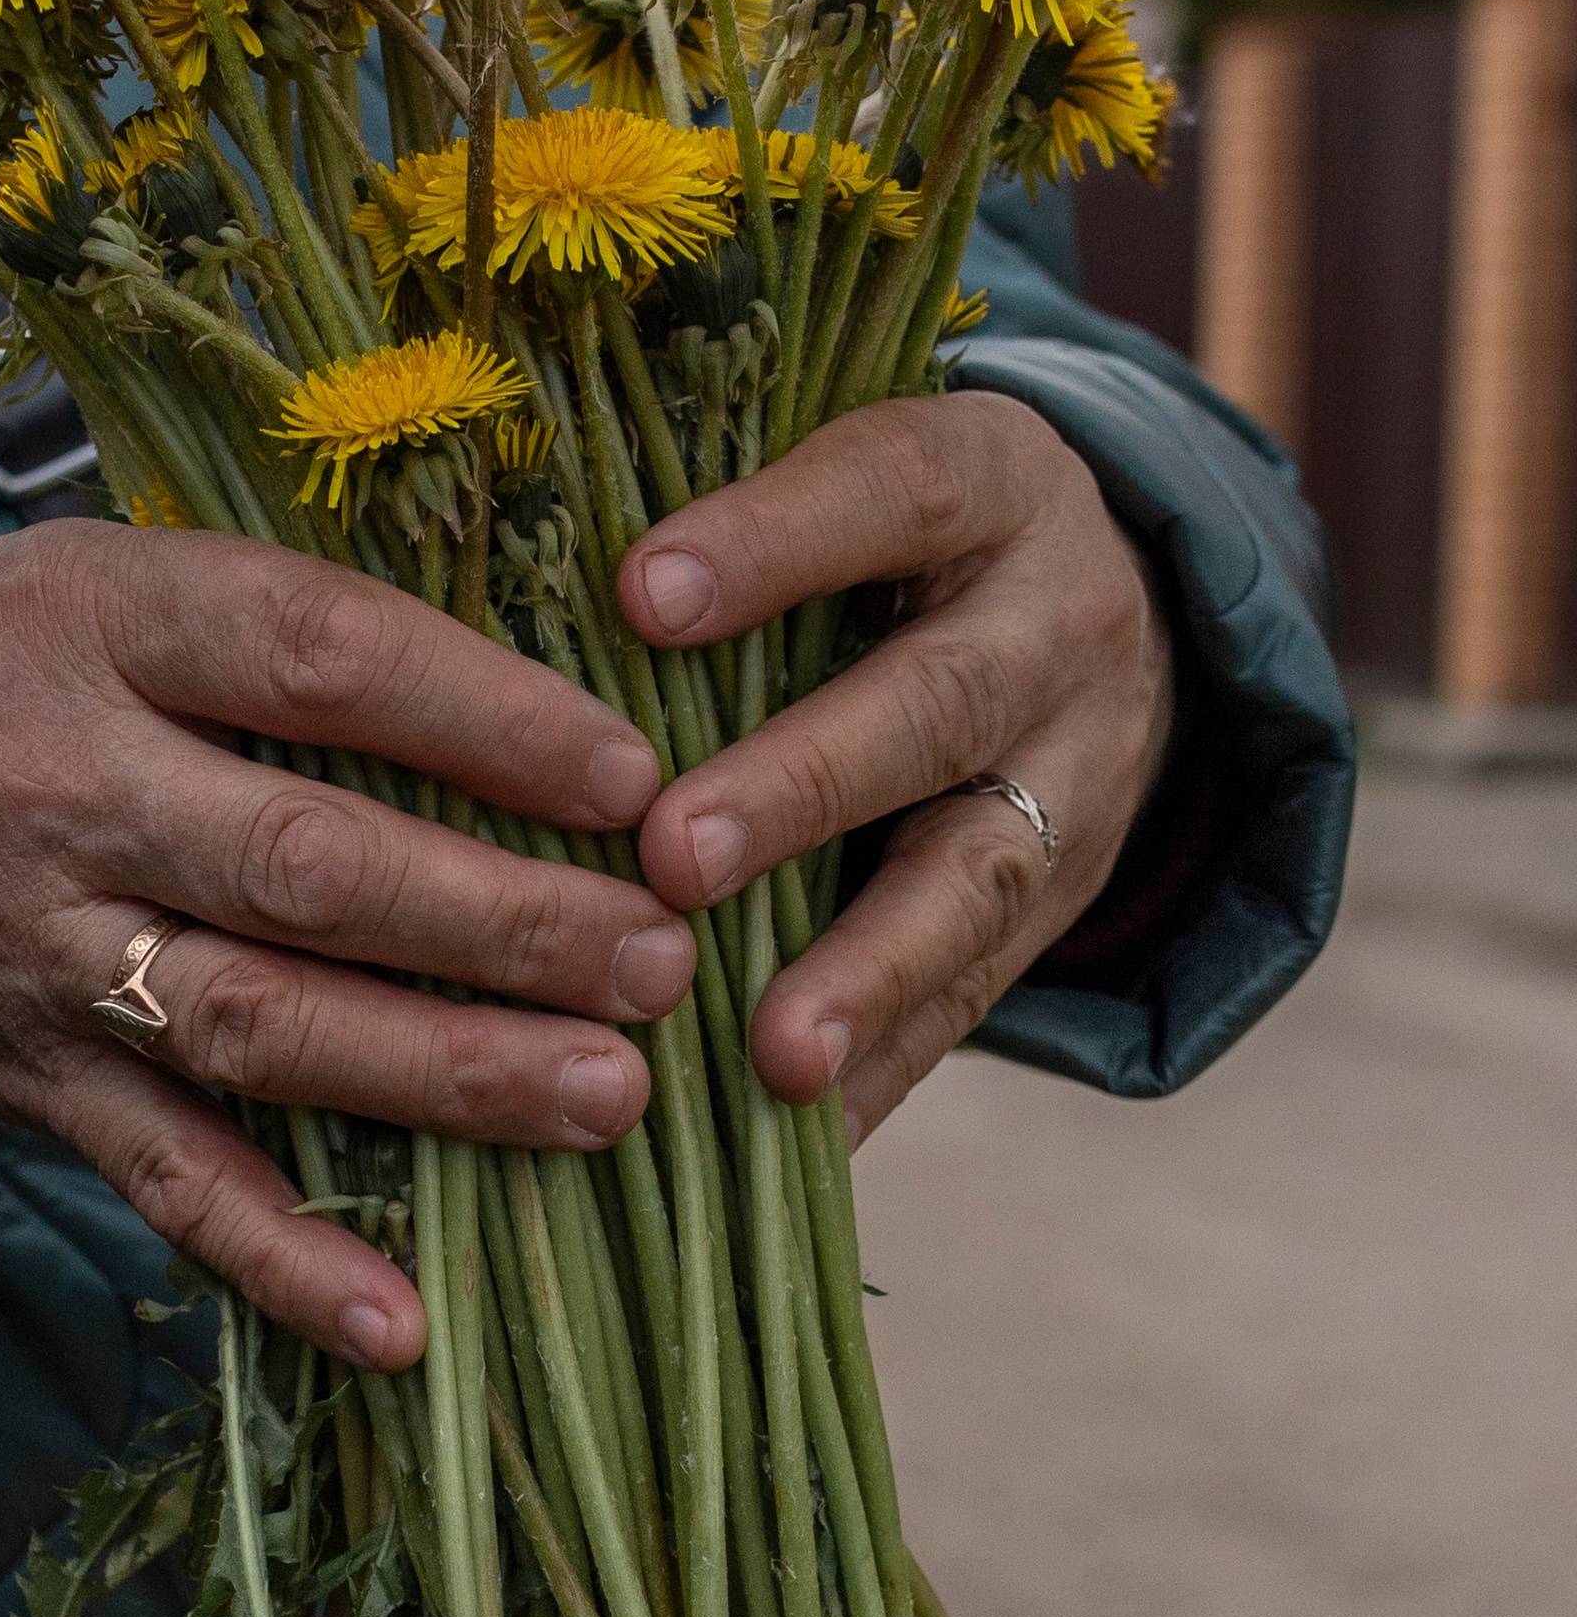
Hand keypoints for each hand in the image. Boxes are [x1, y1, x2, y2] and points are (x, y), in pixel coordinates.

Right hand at [0, 526, 702, 1363]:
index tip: (631, 770)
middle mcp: (62, 791)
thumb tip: (516, 678)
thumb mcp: (79, 570)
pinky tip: (399, 1324)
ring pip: (259, 1027)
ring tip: (607, 1098)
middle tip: (661, 955)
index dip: (480, 714)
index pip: (310, 659)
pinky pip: (162, 1179)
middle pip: (305, 864)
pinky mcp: (24, 1079)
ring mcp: (41, 952)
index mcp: (90, 624)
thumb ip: (261, 624)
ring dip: (441, 1073)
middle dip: (498, 920)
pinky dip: (279, 1258)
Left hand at [620, 394, 1175, 1142]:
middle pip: (938, 703)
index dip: (772, 543)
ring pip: (979, 873)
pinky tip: (799, 1136)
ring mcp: (1079, 773)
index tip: (639, 595)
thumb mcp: (852, 479)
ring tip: (774, 1054)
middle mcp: (1054, 624)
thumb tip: (509, 582)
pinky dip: (886, 1066)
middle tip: (674, 858)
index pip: (886, 489)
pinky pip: (979, 994)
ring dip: (868, 971)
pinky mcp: (1065, 898)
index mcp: (984, 482)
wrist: (1108, 614)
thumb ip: (724, 521)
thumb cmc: (894, 538)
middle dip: (803, 786)